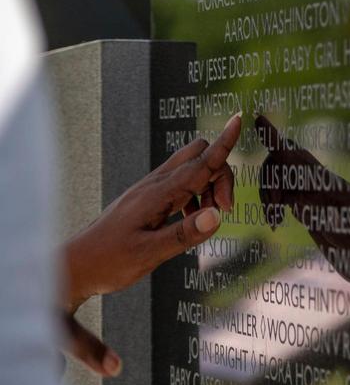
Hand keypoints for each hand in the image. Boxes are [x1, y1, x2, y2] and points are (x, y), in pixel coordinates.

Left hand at [61, 113, 241, 374]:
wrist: (77, 266)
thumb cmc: (109, 261)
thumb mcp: (149, 253)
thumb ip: (185, 234)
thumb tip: (218, 216)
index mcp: (158, 194)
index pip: (199, 163)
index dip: (223, 143)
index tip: (238, 119)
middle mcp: (156, 185)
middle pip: (199, 154)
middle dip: (221, 174)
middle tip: (223, 209)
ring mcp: (152, 189)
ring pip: (193, 168)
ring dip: (211, 188)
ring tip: (206, 220)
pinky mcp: (150, 198)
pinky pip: (183, 183)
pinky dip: (198, 197)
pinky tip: (190, 221)